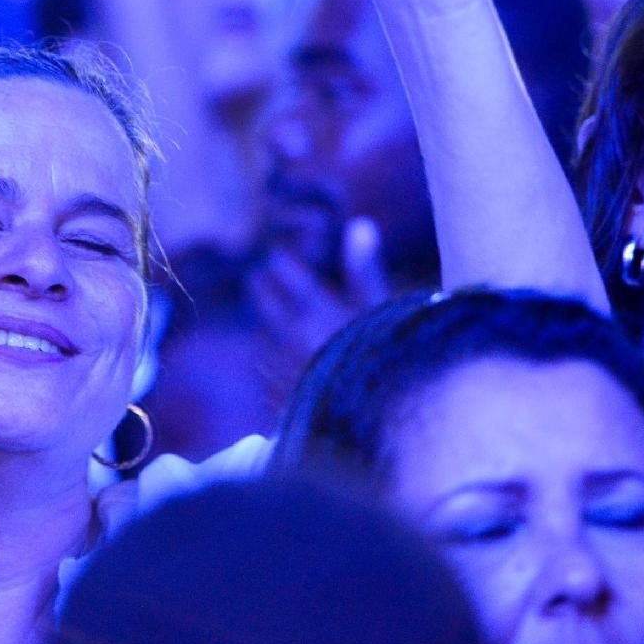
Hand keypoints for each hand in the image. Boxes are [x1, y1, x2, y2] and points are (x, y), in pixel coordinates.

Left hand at [248, 217, 390, 398]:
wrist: (376, 421)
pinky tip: (290, 358)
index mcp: (315, 307)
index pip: (280, 265)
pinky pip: (264, 363)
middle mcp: (289, 332)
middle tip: (271, 279)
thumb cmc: (384, 357)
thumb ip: (364, 267)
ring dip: (268, 320)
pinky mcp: (274, 391)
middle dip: (264, 281)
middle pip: (259, 291)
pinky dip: (273, 355)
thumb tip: (360, 223)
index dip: (283, 258)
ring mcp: (278, 363)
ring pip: (259, 327)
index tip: (286, 258)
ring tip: (286, 320)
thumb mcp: (379, 309)